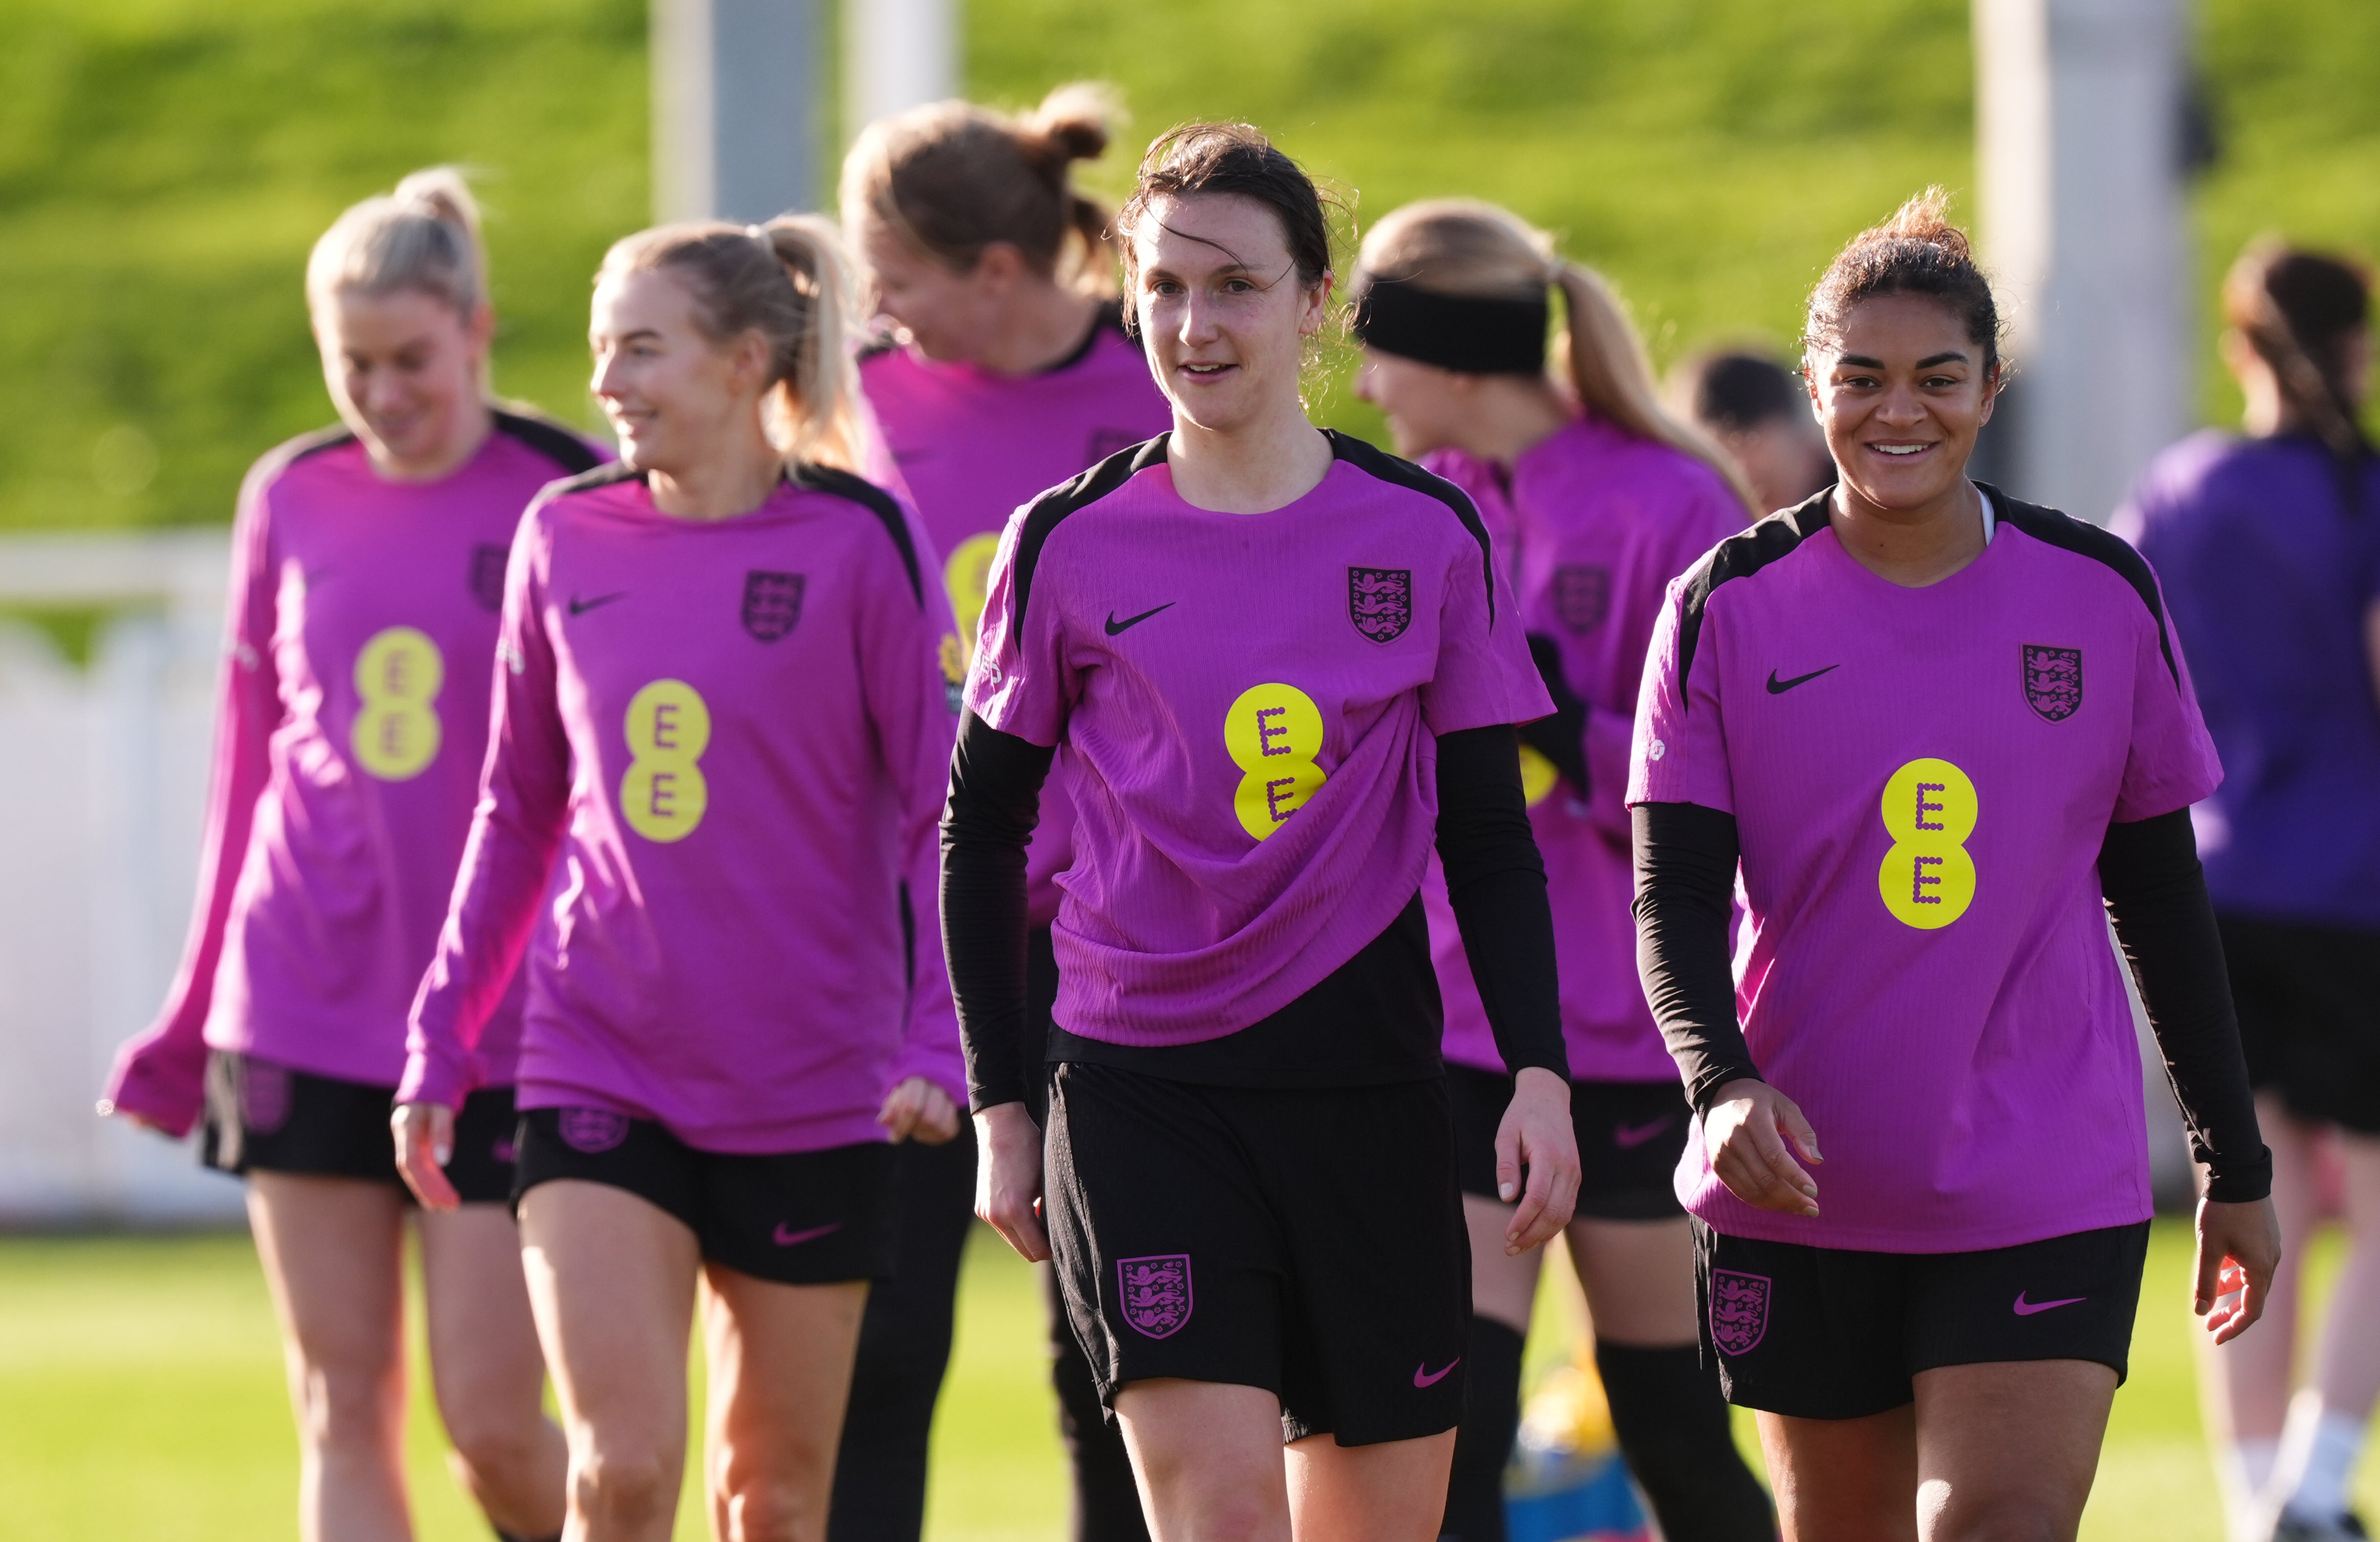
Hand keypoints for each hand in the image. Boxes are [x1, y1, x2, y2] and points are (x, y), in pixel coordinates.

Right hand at [391, 1101, 460, 1210]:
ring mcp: (409, 1141)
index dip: (423, 1180)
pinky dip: (433, 1180)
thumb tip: (444, 1161)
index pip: (410, 1161)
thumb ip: (443, 1131)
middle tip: (449, 1207)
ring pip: (417, 1170)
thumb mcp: (442, 1107)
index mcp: (406, 1127)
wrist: (431, 1077)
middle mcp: (404, 1137)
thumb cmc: (437, 1091)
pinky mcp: (418, 1144)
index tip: (439, 1196)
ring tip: (449, 1205)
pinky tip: (443, 1193)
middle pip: (412, 1170)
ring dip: (432, 1188)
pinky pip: (423, 1166)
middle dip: (429, 1190)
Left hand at [879, 1076, 960, 1145]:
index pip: (911, 1107)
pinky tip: (928, 1132)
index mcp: (917, 1082)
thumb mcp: (894, 1106)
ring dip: (924, 1133)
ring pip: (939, 1125)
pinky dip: (935, 1136)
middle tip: (907, 1132)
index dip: (902, 1125)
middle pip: (928, 1118)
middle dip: (914, 1130)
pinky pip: (949, 1131)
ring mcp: (949, 1099)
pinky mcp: (957, 1113)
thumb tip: (883, 1120)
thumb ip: (889, 1112)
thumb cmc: (905, 1103)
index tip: (895, 1137)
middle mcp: (936, 1088)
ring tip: (917, 1129)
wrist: (925, 1099)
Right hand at [974, 1101, 1049, 1261]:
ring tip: (1043, 1218)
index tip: (1067, 1244)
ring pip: (1012, 1240)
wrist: (1000, 1127)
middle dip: (1042, 1247)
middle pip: (1024, 1251)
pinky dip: (1016, 1225)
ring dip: (1028, 1236)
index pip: (1037, 1249)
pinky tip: (1028, 1208)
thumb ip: (1050, 1209)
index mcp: (1016, 1210)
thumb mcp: (1047, 1179)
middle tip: (1059, 1236)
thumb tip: (1059, 1231)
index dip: (1054, 1251)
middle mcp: (996, 1216)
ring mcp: (985, 1212)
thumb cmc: (1030, 1148)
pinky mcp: (980, 1207)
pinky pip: (1002, 1227)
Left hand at [1496, 1067, 1580, 1253]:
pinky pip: (1567, 1208)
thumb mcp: (1506, 1135)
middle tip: (1509, 1248)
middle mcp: (1568, 1167)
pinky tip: (1534, 1233)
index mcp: (1549, 1155)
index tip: (1507, 1235)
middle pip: (1554, 1212)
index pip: (1538, 1198)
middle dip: (1532, 1234)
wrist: (1549, 1099)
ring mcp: (1575, 1174)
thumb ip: (1506, 1166)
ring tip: (1519, 1246)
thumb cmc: (1522, 1117)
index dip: (1523, 1220)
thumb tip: (1507, 1198)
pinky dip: (1552, 1224)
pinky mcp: (1575, 1178)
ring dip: (1542, 1234)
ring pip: (1564, 1214)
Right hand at [1703, 1078, 1821, 1216]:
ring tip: (1801, 1208)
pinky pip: (1742, 1192)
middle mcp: (1733, 1139)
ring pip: (1753, 1190)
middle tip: (1813, 1208)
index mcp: (1752, 1119)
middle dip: (1791, 1197)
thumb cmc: (1760, 1102)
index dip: (1795, 1177)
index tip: (1814, 1191)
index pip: (1774, 1156)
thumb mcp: (1785, 1106)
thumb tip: (1817, 1160)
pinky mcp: (1718, 1166)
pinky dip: (1763, 1202)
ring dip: (1780, 1204)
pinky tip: (1781, 1203)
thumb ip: (1802, 1132)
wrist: (1720, 1098)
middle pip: (1764, 1178)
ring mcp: (1722, 1154)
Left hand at [2194, 1194, 2279, 1345]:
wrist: (2238, 1175)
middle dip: (2230, 1314)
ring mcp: (2268, 1249)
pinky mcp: (2263, 1237)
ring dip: (2230, 1294)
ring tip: (2210, 1304)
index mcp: (2260, 1269)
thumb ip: (2206, 1282)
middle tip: (2210, 1326)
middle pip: (2252, 1299)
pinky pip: (2249, 1265)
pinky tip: (2218, 1275)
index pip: (2251, 1311)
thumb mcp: (2209, 1248)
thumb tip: (2202, 1312)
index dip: (2234, 1327)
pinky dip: (2234, 1276)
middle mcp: (2270, 1262)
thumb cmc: (2223, 1212)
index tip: (2215, 1337)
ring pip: (2249, 1281)